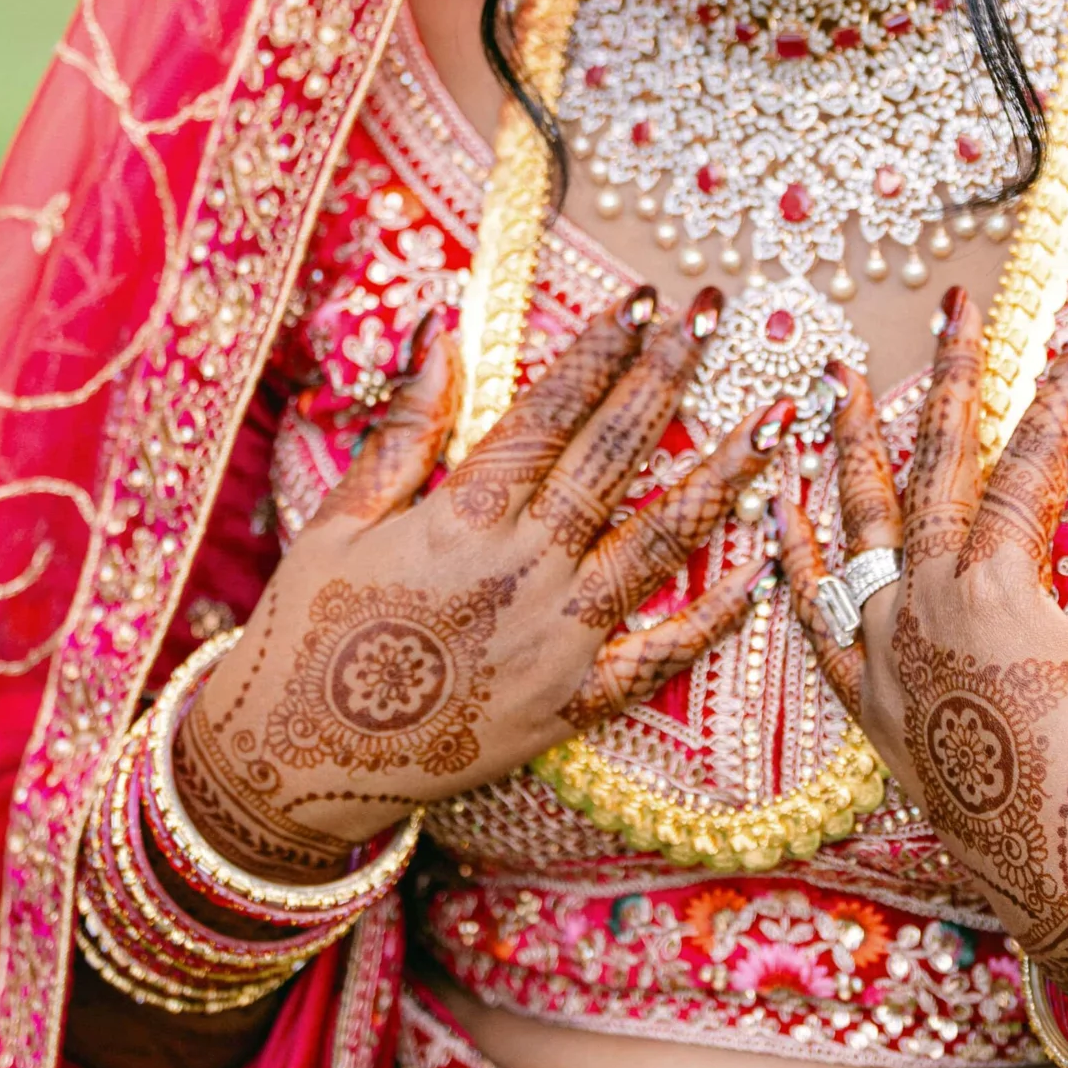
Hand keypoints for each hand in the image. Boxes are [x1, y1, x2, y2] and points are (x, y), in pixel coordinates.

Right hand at [175, 288, 788, 881]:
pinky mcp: (572, 706)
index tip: (645, 300)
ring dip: (723, 476)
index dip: (601, 349)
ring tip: (777, 423)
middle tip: (713, 316)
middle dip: (668, 377)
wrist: (290, 766)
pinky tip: (763, 567)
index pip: (551, 411)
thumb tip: (443, 328)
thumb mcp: (338, 516)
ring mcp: (557, 640)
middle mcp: (523, 569)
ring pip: (659, 544)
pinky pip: (661, 656)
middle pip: (614, 456)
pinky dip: (717, 615)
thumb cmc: (303, 632)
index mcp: (463, 516)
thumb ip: (406, 426)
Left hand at [779, 289, 1067, 1061]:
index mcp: (998, 585)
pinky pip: (815, 618)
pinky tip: (777, 505)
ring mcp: (887, 652)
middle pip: (935, 465)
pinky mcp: (868, 702)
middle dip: (949, 376)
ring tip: (832, 375)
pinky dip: (793, 560)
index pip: (1030, 461)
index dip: (1062, 394)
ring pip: (857, 525)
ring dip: (848, 444)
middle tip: (952, 306)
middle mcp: (926, 606)